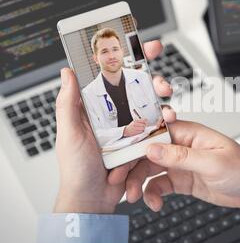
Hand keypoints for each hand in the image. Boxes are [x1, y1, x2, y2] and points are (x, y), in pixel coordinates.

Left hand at [54, 40, 176, 213]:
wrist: (92, 200)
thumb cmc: (76, 169)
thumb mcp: (68, 134)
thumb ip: (68, 104)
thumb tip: (67, 73)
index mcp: (95, 107)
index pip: (110, 75)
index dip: (125, 57)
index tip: (138, 41)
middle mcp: (115, 113)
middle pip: (138, 87)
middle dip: (153, 79)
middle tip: (161, 83)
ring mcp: (130, 127)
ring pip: (152, 105)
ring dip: (163, 103)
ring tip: (167, 110)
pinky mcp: (142, 142)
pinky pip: (157, 128)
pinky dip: (166, 124)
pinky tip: (168, 124)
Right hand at [125, 121, 239, 216]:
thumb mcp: (213, 162)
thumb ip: (181, 156)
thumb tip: (152, 149)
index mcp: (188, 132)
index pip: (154, 132)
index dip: (134, 142)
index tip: (118, 155)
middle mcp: (181, 146)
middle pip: (146, 152)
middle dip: (130, 167)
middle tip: (119, 182)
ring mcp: (180, 163)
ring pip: (149, 170)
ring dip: (138, 184)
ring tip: (135, 199)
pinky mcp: (181, 180)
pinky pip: (159, 186)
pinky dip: (153, 195)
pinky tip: (154, 204)